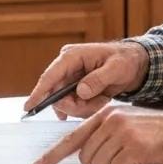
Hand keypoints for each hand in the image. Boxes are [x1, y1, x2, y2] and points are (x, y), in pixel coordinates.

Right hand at [23, 41, 150, 118]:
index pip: (50, 76)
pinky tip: (100, 100)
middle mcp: (66, 66)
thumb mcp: (116, 68)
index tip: (29, 107)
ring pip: (67, 103)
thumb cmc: (125, 60)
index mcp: (72, 56)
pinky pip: (74, 105)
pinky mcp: (74, 88)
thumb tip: (80, 91)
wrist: (133, 64)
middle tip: (97, 103)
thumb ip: (98, 79)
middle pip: (58, 95)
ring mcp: (70, 78)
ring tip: (103, 98)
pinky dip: (87, 108)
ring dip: (85, 107)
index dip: (39, 92)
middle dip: (76, 105)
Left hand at [31, 104, 162, 163]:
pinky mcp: (135, 146)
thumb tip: (85, 158)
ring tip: (137, 157)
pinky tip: (145, 161)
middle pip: (86, 158)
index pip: (72, 137)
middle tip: (125, 158)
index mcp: (106, 114)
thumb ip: (106, 136)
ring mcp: (123, 131)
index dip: (52, 155)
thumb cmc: (161, 136)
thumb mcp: (130, 127)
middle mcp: (111, 119)